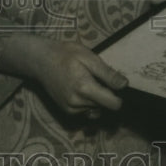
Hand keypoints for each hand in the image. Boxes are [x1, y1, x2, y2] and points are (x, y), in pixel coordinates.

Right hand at [0, 34, 127, 116]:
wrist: (41, 60)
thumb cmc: (66, 54)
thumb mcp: (89, 57)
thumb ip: (107, 73)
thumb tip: (125, 85)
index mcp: (85, 88)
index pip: (113, 104)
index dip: (119, 96)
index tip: (115, 85)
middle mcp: (77, 104)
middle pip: (105, 106)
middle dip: (105, 94)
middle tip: (96, 77)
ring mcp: (70, 109)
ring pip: (95, 109)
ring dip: (96, 99)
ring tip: (86, 81)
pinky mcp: (66, 111)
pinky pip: (85, 111)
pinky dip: (87, 102)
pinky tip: (80, 88)